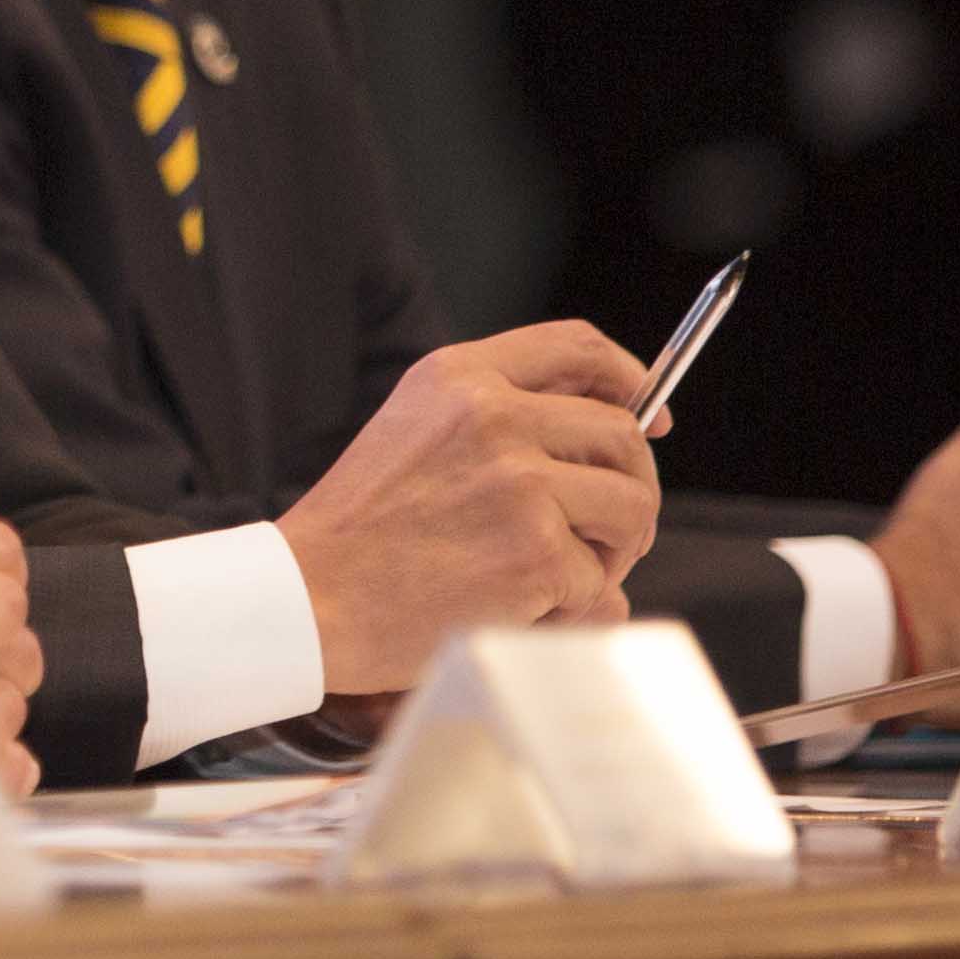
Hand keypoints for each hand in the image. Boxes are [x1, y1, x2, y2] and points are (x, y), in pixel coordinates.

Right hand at [277, 323, 663, 693]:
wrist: (306, 596)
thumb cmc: (358, 528)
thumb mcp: (413, 428)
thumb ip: (498, 415)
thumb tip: (611, 434)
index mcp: (461, 376)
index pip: (580, 349)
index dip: (631, 379)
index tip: (654, 414)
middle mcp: (496, 416)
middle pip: (624, 435)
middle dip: (632, 487)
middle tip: (609, 531)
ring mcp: (521, 483)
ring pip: (632, 508)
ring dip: (616, 550)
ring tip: (569, 576)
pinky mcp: (537, 553)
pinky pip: (601, 582)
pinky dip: (574, 607)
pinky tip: (523, 609)